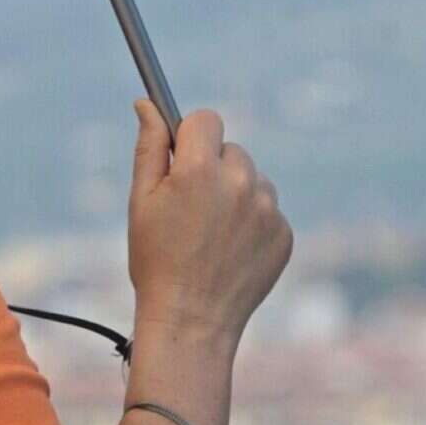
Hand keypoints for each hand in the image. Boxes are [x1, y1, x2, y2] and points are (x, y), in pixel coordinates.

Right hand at [126, 101, 292, 343]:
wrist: (191, 320)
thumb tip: (146, 104)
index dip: (190, 136)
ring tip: (210, 234)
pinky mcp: (284, 233)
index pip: (206, 119)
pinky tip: (229, 249)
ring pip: (252, 179)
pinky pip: (267, 210)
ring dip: (235, 193)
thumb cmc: (156, 259)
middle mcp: (242, 182)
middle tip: (190, 208)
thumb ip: (150, 146)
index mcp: (201, 170)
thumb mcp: (141, 201)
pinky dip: (251, 222)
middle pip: (230, 150)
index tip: (181, 159)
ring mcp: (269, 210)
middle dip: (211, 167)